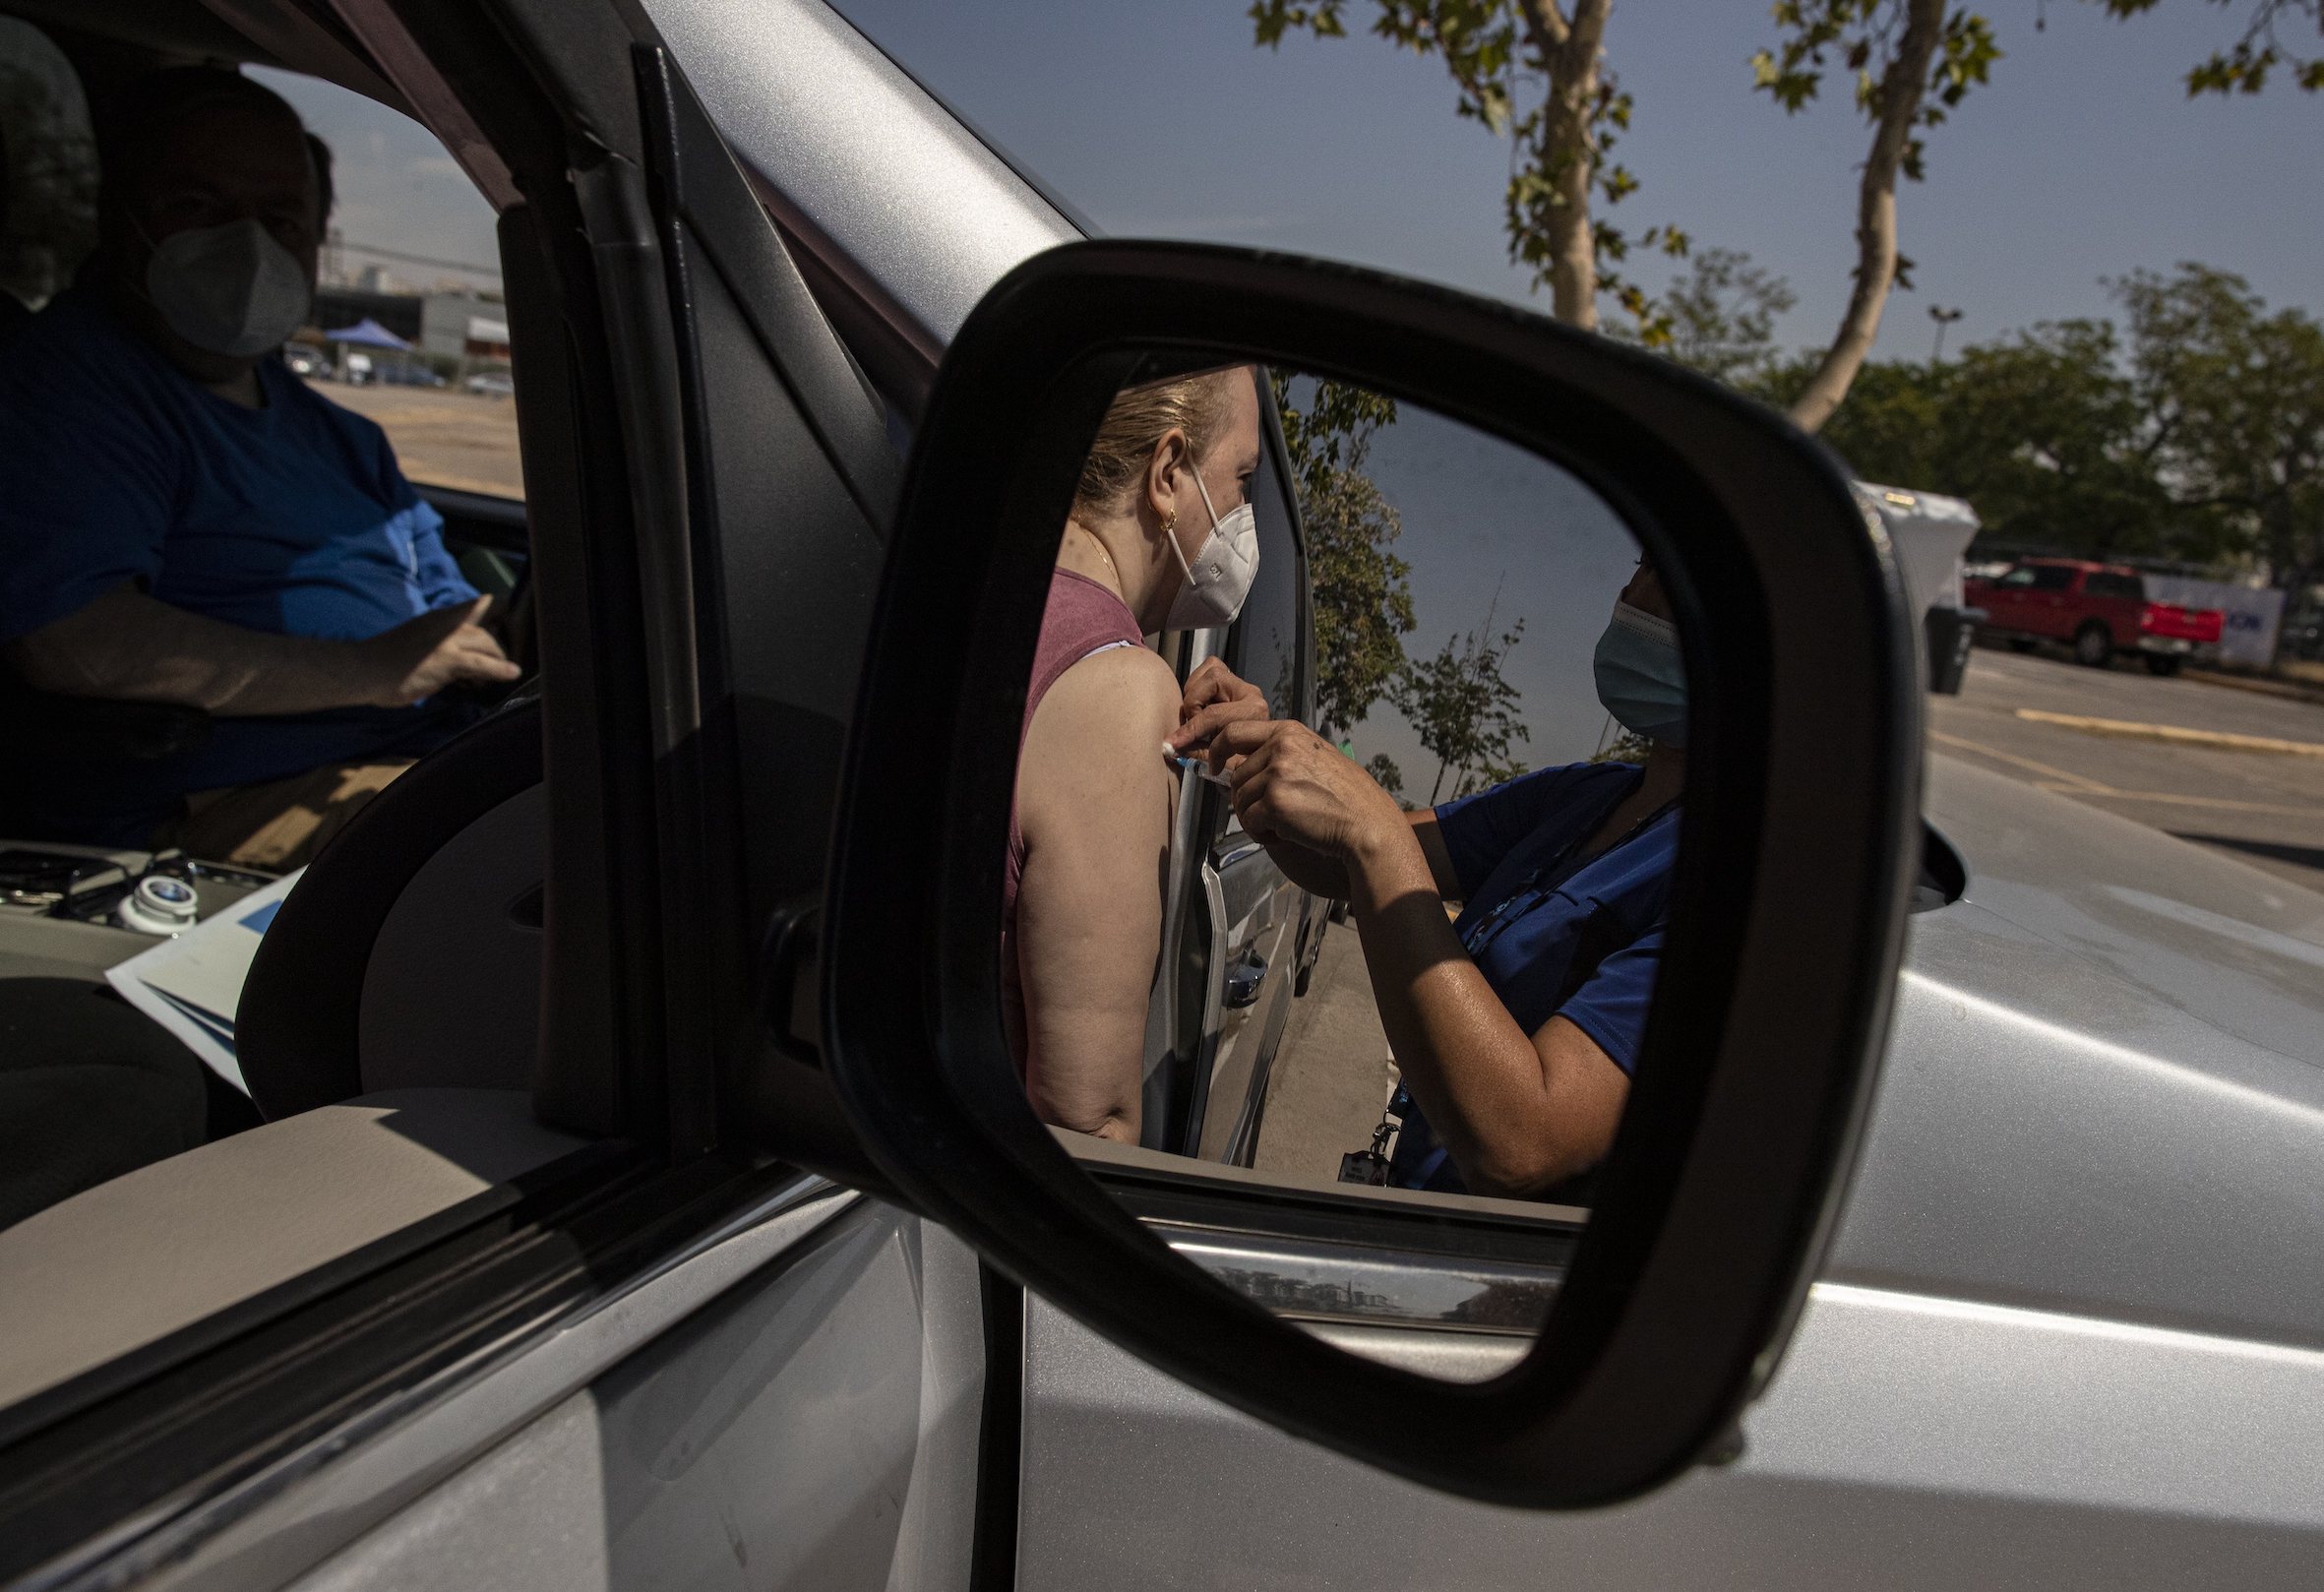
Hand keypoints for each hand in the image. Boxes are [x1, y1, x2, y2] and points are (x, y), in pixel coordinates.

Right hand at [361, 596, 521, 706]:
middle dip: (501, 644)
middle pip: (487, 627)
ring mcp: (447, 640)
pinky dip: (500, 669)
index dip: (500, 610)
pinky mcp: (447, 659)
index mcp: (439, 617)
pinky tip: (512, 673)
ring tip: (504, 670)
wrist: (363, 668)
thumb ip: (441, 643)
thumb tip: (461, 658)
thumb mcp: (418, 639)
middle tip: (503, 660)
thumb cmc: (385, 660)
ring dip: (500, 658)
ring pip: (488, 643)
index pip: (478, 605)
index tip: (511, 623)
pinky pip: (482, 663)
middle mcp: (446, 623)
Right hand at [1164, 657, 1268, 756]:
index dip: (1190, 731)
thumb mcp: (1224, 764)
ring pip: (1210, 671)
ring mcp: (1242, 684)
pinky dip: (1198, 683)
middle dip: (1193, 705)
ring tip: (1194, 716)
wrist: (1257, 755)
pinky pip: (1210, 667)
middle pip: (1212, 680)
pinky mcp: (1232, 679)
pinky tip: (1198, 704)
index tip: (1172, 744)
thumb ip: (1199, 754)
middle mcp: (1251, 693)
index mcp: (1255, 714)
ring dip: (1194, 694)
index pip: (1215, 715)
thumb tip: (1171, 749)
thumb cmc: (1243, 762)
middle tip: (1190, 727)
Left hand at [1208, 719, 1409, 899]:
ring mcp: (1276, 774)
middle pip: (1236, 774)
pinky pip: (1249, 822)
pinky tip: (1286, 834)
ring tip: (1284, 824)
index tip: (1214, 766)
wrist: (1367, 823)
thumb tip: (1240, 765)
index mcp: (1289, 732)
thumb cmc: (1346, 797)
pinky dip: (1261, 834)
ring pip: (1240, 800)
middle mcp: (1280, 747)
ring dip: (1255, 818)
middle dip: (1246, 799)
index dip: (1217, 750)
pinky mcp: (1274, 803)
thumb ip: (1281, 754)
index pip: (1234, 731)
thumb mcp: (1315, 757)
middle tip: (1269, 814)